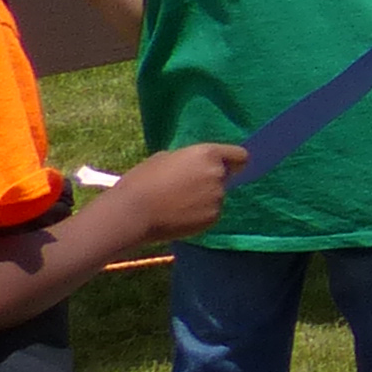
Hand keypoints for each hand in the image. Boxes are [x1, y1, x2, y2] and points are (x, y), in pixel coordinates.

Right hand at [103, 141, 241, 244]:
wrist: (132, 213)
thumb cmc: (142, 181)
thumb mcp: (164, 158)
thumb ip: (188, 159)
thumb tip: (195, 165)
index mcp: (207, 154)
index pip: (240, 155)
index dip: (233, 161)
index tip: (227, 167)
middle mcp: (218, 174)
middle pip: (225, 177)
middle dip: (211, 181)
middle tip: (185, 189)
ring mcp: (218, 197)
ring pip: (216, 196)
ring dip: (204, 199)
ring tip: (177, 204)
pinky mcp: (213, 217)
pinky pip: (211, 213)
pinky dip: (199, 215)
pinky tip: (178, 217)